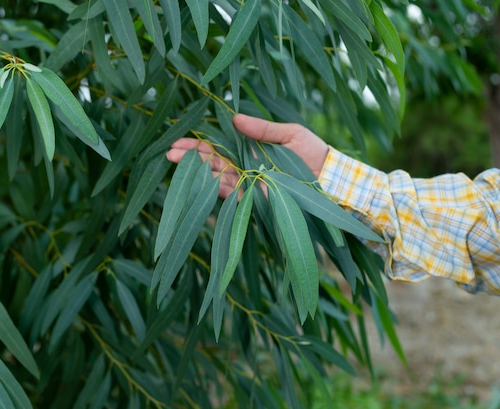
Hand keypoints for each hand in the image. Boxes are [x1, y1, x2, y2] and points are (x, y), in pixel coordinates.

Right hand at [166, 114, 328, 198]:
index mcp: (250, 149)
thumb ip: (262, 128)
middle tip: (169, 152)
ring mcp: (247, 183)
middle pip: (212, 161)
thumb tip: (234, 118)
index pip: (219, 146)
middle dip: (190, 157)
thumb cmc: (313, 152)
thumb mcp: (289, 133)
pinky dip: (212, 187)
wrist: (330, 179)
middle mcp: (244, 167)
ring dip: (195, 170)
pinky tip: (196, 179)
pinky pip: (229, 194)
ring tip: (175, 160)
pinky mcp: (253, 199)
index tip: (180, 139)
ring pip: (215, 176)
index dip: (200, 143)